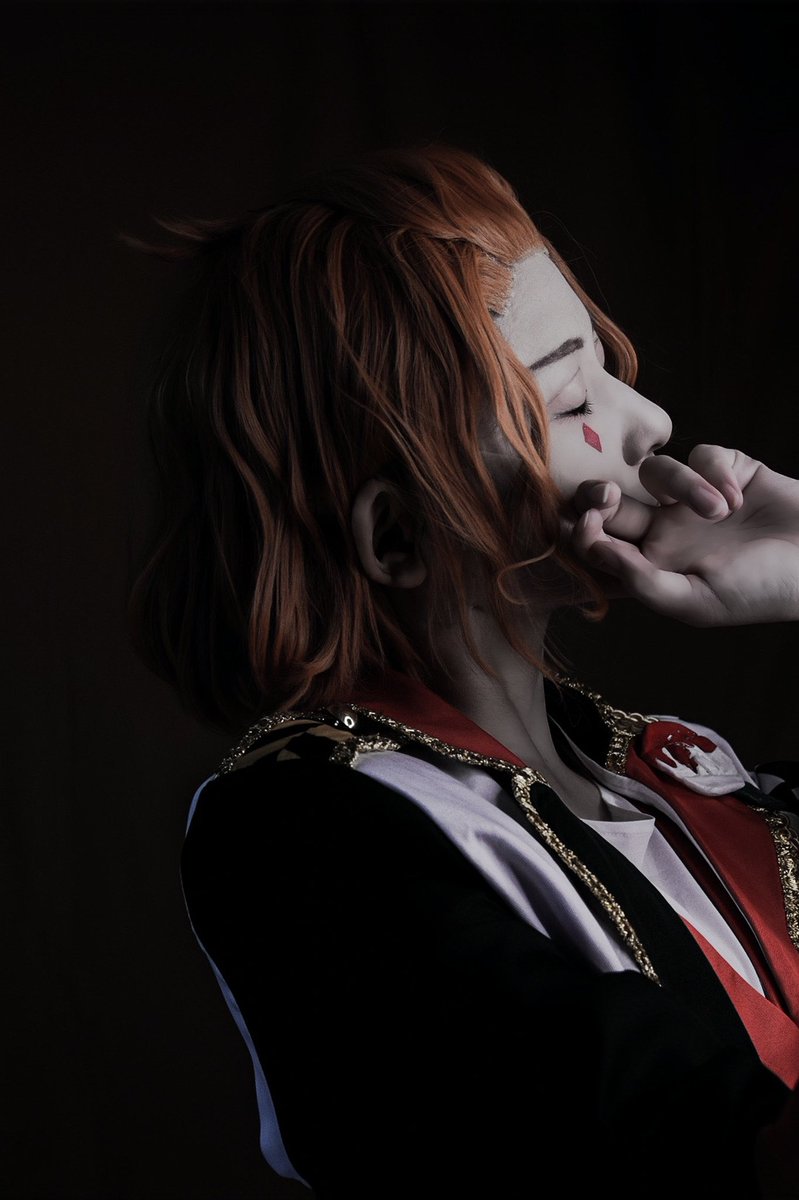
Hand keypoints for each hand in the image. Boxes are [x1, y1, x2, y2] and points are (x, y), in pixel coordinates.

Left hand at [566, 446, 798, 625]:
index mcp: (654, 566)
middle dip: (598, 493)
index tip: (586, 523)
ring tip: (722, 511)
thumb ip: (641, 580)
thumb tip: (595, 549)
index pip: (599, 544)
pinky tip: (741, 496)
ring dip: (683, 484)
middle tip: (607, 496)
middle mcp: (667, 530)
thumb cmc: (760, 592)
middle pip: (610, 500)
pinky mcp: (727, 470)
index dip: (581, 530)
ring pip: (655, 470)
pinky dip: (717, 471)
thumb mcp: (695, 601)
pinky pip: (701, 453)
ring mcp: (694, 498)